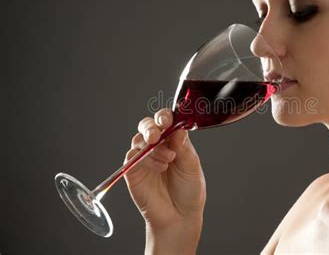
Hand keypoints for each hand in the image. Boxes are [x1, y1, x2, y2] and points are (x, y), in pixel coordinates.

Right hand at [124, 108, 205, 231]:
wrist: (179, 216)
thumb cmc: (188, 190)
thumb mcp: (192, 167)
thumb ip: (184, 147)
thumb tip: (179, 128)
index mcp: (173, 140)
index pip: (165, 120)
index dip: (164, 116)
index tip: (167, 120)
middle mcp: (157, 146)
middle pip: (147, 125)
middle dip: (151, 127)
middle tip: (158, 135)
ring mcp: (144, 158)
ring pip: (139, 139)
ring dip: (153, 147)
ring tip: (168, 160)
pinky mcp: (133, 171)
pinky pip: (131, 156)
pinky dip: (145, 158)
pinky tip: (159, 168)